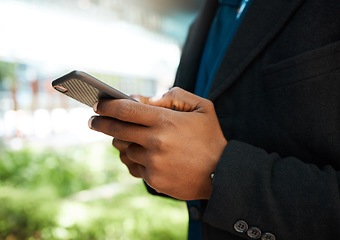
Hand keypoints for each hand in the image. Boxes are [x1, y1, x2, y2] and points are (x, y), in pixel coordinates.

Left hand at [88, 87, 226, 199]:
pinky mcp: (154, 180)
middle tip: (94, 121)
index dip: (107, 106)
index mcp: (165, 121)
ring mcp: (153, 162)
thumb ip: (173, 96)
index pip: (126, 109)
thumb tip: (144, 99)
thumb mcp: (201, 107)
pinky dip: (132, 158)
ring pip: (123, 149)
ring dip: (121, 142)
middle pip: (116, 130)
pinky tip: (139, 155)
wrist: (222, 174)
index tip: (98, 105)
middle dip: (100, 123)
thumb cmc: (211, 137)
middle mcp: (155, 142)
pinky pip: (133, 166)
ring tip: (124, 138)